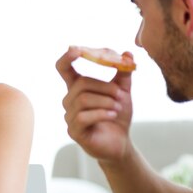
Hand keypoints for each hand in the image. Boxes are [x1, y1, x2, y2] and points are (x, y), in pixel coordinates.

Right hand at [56, 46, 134, 161]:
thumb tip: (128, 52)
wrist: (120, 142)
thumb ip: (123, 73)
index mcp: (77, 88)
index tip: (76, 49)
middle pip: (81, 83)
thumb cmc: (116, 116)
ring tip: (118, 107)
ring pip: (83, 100)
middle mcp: (69, 101)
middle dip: (104, 87)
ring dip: (106, 101)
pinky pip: (84, 116)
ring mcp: (70, 116)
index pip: (64, 69)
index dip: (67, 58)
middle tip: (121, 94)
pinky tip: (112, 115)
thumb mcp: (122, 91)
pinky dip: (102, 113)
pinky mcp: (74, 131)